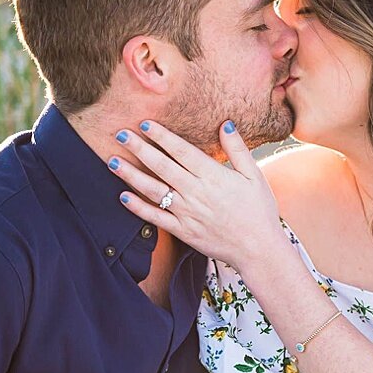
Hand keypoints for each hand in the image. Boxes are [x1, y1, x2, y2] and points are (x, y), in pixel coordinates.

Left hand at [108, 120, 283, 267]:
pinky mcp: (182, 231)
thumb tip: (226, 124)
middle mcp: (196, 192)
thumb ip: (238, 149)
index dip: (161, 136)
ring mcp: (187, 213)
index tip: (145, 124)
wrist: (258, 249)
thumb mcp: (254, 176)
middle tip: (120, 134)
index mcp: (213, 176)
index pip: (181, 150)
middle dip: (139, 149)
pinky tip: (122, 196)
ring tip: (112, 161)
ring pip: (153, 190)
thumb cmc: (259, 210)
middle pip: (161, 166)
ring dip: (130, 175)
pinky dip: (137, 208)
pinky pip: (155, 218)